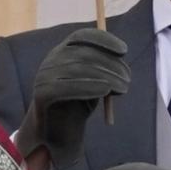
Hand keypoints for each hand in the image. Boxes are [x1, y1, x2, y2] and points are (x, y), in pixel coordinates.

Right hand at [19, 25, 129, 169]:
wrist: (56, 133)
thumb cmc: (78, 105)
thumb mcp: (95, 82)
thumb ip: (104, 71)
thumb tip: (122, 66)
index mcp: (62, 52)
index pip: (81, 36)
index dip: (103, 40)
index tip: (124, 50)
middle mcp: (51, 60)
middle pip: (83, 53)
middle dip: (110, 64)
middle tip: (128, 78)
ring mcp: (43, 76)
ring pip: (77, 69)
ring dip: (106, 76)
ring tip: (123, 88)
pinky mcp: (42, 94)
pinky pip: (66, 87)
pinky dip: (89, 87)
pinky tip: (106, 91)